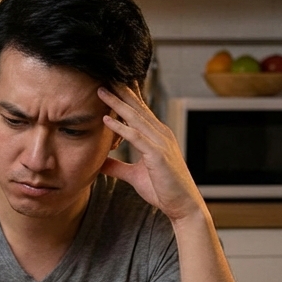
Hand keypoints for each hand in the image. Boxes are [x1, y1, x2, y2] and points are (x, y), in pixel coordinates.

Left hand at [98, 85, 205, 222]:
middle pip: (138, 108)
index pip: (140, 111)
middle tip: (105, 76)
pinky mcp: (158, 156)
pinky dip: (121, 127)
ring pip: (136, 118)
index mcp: (157, 136)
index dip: (126, 96)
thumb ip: (117, 166)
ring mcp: (161, 143)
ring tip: (101, 90)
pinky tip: (107, 119)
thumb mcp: (133, 175)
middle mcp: (161, 135)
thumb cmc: (162, 189)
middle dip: (121, 92)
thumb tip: (99, 161)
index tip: (113, 82)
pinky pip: (136, 138)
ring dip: (117, 104)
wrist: (182, 205)